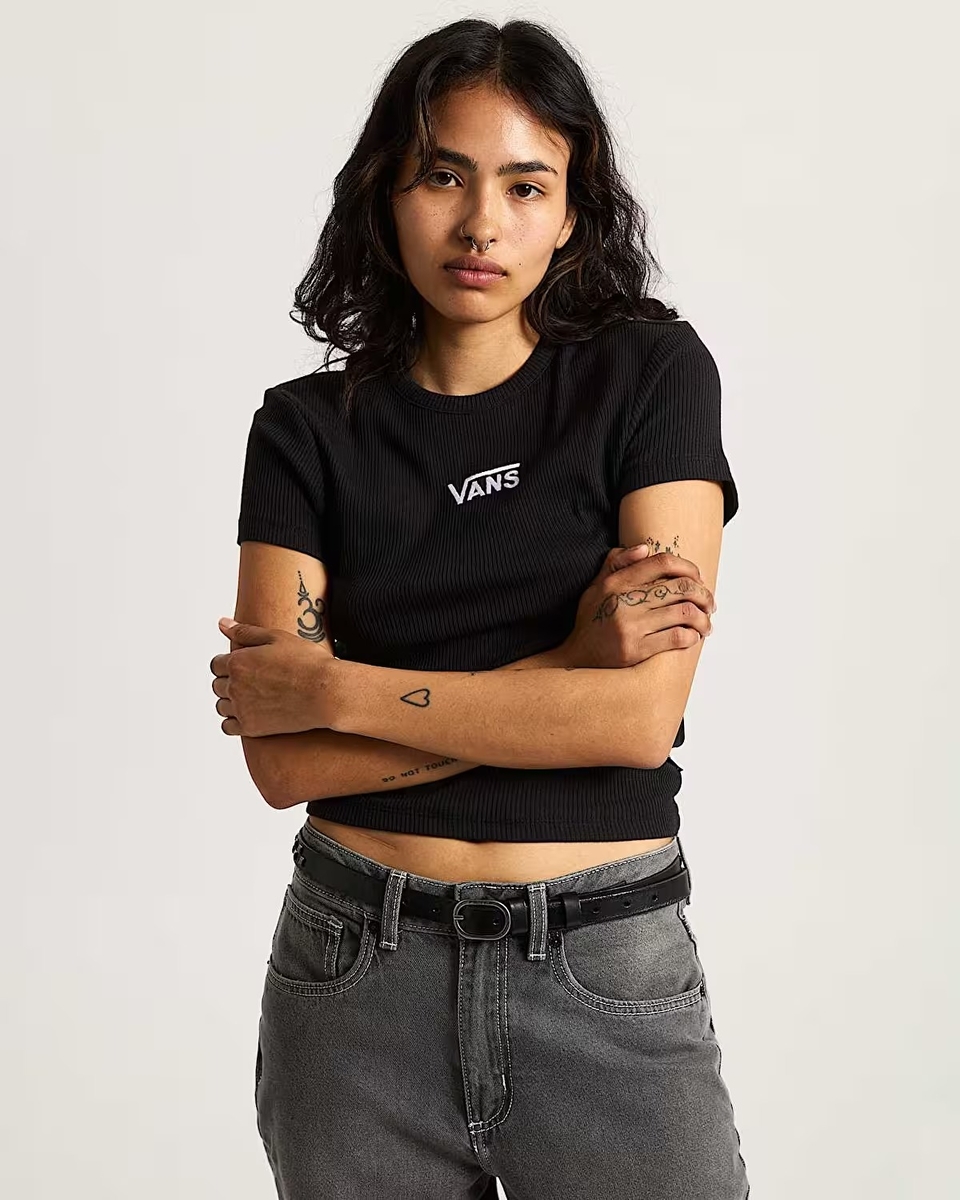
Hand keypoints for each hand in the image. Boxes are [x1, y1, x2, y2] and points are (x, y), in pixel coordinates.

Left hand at [210, 618, 339, 735]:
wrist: (326, 692)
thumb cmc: (307, 663)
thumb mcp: (277, 637)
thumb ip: (245, 631)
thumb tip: (222, 623)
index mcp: (238, 662)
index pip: (216, 664)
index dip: (228, 663)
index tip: (243, 666)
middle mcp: (235, 686)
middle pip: (217, 685)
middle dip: (229, 681)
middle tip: (251, 681)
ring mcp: (242, 708)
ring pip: (221, 706)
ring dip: (230, 701)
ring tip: (251, 697)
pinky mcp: (251, 727)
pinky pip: (227, 726)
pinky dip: (233, 721)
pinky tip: (248, 714)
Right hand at [562, 545, 716, 668]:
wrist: (576, 659)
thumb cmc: (591, 621)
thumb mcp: (596, 586)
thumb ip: (616, 563)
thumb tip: (645, 547)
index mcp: (616, 582)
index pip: (662, 562)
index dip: (688, 567)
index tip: (698, 577)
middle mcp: (623, 601)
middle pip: (680, 587)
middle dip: (703, 594)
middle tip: (710, 603)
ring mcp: (630, 626)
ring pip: (684, 613)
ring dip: (703, 618)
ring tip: (707, 623)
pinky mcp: (635, 650)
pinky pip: (676, 637)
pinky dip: (691, 636)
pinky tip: (692, 637)